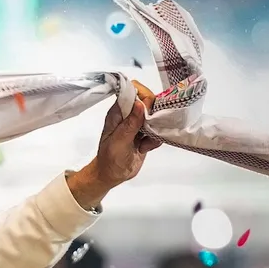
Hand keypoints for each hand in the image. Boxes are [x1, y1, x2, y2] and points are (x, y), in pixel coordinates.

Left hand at [68, 80, 161, 209]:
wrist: (112, 175)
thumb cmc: (109, 159)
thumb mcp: (118, 142)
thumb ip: (130, 124)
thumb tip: (140, 104)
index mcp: (118, 113)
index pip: (133, 92)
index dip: (143, 96)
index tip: (147, 110)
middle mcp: (129, 115)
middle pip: (149, 102)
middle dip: (152, 116)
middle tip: (147, 130)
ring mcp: (138, 125)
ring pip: (156, 117)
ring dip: (154, 130)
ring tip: (144, 143)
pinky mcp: (146, 134)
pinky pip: (158, 131)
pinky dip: (155, 140)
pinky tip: (144, 148)